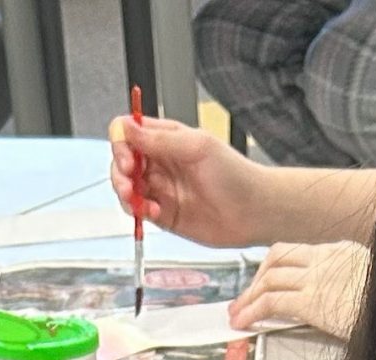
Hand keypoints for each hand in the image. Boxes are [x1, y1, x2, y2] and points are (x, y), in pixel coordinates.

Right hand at [108, 114, 265, 248]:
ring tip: (138, 202)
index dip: (121, 143)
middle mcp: (160, 163)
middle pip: (122, 162)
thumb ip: (160, 139)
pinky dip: (139, 212)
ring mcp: (161, 189)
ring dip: (126, 195)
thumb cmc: (235, 175)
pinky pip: (139, 211)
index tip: (128, 158)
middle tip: (129, 184)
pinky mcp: (164, 215)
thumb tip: (127, 128)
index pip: (129, 133)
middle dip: (120, 173)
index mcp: (167, 139)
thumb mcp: (197, 147)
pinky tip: (153, 213)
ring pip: (126, 188)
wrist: (254, 212)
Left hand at [231, 241, 369, 337]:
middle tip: (245, 297)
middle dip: (257, 277)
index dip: (279, 267)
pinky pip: (272, 301)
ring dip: (250, 296)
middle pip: (279, 258)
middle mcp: (328, 258)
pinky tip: (245, 323)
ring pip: (270, 278)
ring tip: (238, 314)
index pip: (302, 253)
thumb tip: (353, 308)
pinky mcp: (312, 300)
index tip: (268, 282)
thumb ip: (362, 290)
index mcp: (346, 252)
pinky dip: (254, 311)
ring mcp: (318, 277)